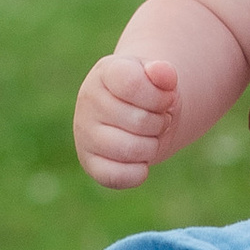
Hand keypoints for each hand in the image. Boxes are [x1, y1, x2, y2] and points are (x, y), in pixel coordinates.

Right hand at [75, 51, 177, 187]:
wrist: (135, 114)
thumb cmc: (148, 94)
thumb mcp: (158, 77)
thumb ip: (163, 73)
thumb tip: (161, 72)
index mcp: (106, 73)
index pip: (134, 84)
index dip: (161, 97)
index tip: (164, 98)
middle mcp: (88, 100)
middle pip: (140, 122)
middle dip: (160, 124)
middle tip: (156, 120)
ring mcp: (84, 132)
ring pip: (131, 149)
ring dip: (152, 146)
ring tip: (147, 137)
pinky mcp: (88, 162)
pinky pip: (117, 176)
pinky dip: (138, 172)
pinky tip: (139, 159)